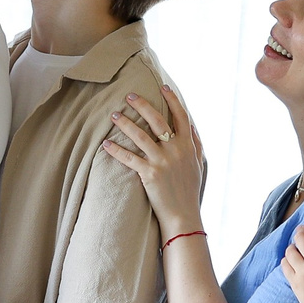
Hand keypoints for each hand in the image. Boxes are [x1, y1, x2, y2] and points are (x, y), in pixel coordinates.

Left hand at [100, 85, 207, 229]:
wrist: (183, 215)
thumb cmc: (189, 191)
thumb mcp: (198, 165)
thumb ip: (195, 145)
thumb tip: (192, 127)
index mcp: (188, 146)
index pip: (181, 116)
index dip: (172, 100)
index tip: (163, 87)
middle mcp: (176, 150)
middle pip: (158, 120)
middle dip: (143, 105)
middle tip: (129, 96)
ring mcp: (162, 161)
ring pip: (141, 136)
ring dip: (125, 123)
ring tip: (114, 115)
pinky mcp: (149, 174)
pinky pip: (129, 158)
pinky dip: (116, 150)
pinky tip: (105, 144)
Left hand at [281, 214, 303, 302]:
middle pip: (301, 237)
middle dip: (301, 230)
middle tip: (303, 230)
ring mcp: (302, 273)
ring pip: (290, 250)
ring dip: (293, 246)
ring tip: (297, 246)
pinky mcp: (294, 283)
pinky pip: (284, 265)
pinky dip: (286, 260)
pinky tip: (292, 261)